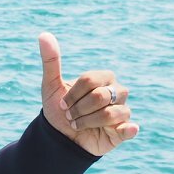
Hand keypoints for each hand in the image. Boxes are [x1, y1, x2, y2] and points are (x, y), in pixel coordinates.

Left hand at [39, 32, 137, 156]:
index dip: (72, 95)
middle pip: (100, 96)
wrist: (59, 138)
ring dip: (87, 122)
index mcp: (103, 78)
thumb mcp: (51, 86)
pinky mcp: (122, 131)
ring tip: (78, 126)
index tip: (62, 105)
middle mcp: (117, 92)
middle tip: (70, 117)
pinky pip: (130, 128)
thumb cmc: (59, 110)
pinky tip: (126, 129)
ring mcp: (121, 111)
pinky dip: (128, 129)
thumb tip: (43, 35)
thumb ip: (51, 61)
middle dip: (78, 109)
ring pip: (110, 114)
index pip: (90, 80)